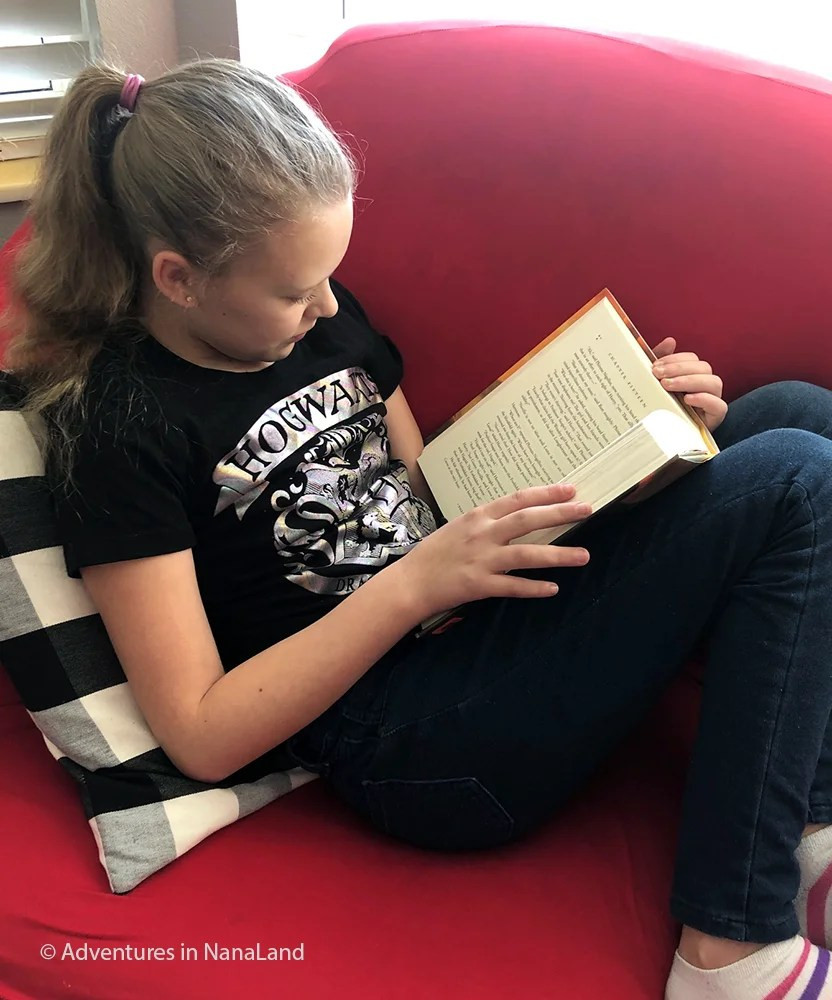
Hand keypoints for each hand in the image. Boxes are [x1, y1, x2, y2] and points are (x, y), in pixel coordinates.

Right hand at [399, 483, 591, 619]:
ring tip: (584, 556)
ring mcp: (482, 560)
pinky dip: (534, 588)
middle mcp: (482, 534)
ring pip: (526, 555)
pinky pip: (513, 586)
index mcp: (478, 516)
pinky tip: (553, 588)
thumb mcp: (460, 527)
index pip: (518, 499)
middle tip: (587, 510)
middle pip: (528, 520)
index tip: (570, 490)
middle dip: (560, 514)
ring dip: (558, 555)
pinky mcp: (479, 585)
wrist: (410, 581)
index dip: (546, 494)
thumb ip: (488, 522)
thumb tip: (520, 517)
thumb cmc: (436, 553)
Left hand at [651, 337, 727, 431]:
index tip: (655, 366)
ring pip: (714, 382)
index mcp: (692, 377)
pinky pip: (720, 406)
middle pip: (704, 368)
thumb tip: (670, 341)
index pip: (693, 359)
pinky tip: (687, 399)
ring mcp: (713, 403)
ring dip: (690, 381)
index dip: (676, 359)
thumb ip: (661, 364)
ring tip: (668, 386)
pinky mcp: (715, 420)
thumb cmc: (659, 412)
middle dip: (679, 368)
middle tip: (658, 375)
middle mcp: (705, 388)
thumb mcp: (655, 387)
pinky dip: (705, 400)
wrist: (660, 445)